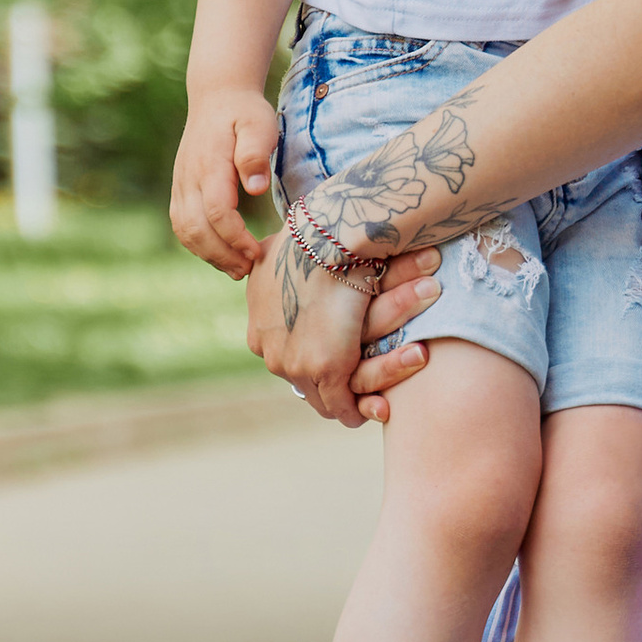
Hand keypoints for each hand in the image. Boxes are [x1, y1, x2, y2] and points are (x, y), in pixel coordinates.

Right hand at [171, 85, 280, 276]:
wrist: (216, 97)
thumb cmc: (244, 112)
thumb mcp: (259, 123)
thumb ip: (256, 153)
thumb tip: (257, 188)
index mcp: (210, 165)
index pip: (216, 212)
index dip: (235, 238)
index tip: (257, 251)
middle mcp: (189, 178)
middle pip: (196, 228)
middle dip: (222, 255)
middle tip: (249, 269)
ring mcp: (181, 184)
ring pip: (185, 230)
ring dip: (209, 255)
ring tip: (237, 269)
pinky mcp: (181, 188)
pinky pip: (181, 224)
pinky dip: (198, 245)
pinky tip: (221, 254)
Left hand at [248, 235, 442, 423]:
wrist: (329, 233)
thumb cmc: (319, 231)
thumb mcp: (290, 249)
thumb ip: (290, 267)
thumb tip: (281, 253)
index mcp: (259, 317)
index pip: (286, 350)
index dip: (314, 356)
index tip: (340, 355)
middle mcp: (267, 344)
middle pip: (300, 380)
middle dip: (332, 386)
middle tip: (360, 389)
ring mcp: (292, 361)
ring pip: (322, 397)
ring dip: (353, 397)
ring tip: (377, 403)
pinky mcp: (325, 368)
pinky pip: (344, 408)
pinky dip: (361, 410)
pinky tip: (381, 407)